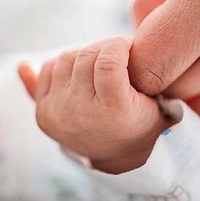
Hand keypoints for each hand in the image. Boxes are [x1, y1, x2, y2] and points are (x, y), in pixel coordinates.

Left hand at [19, 38, 168, 173]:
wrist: (117, 154)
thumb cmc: (139, 120)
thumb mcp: (156, 101)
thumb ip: (140, 71)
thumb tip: (52, 56)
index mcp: (114, 110)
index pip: (108, 63)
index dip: (119, 46)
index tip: (128, 46)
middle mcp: (81, 113)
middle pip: (86, 56)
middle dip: (104, 48)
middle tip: (116, 56)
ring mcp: (58, 113)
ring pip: (66, 58)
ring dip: (85, 56)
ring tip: (99, 71)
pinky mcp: (43, 113)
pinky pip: (48, 69)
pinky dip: (66, 66)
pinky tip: (81, 79)